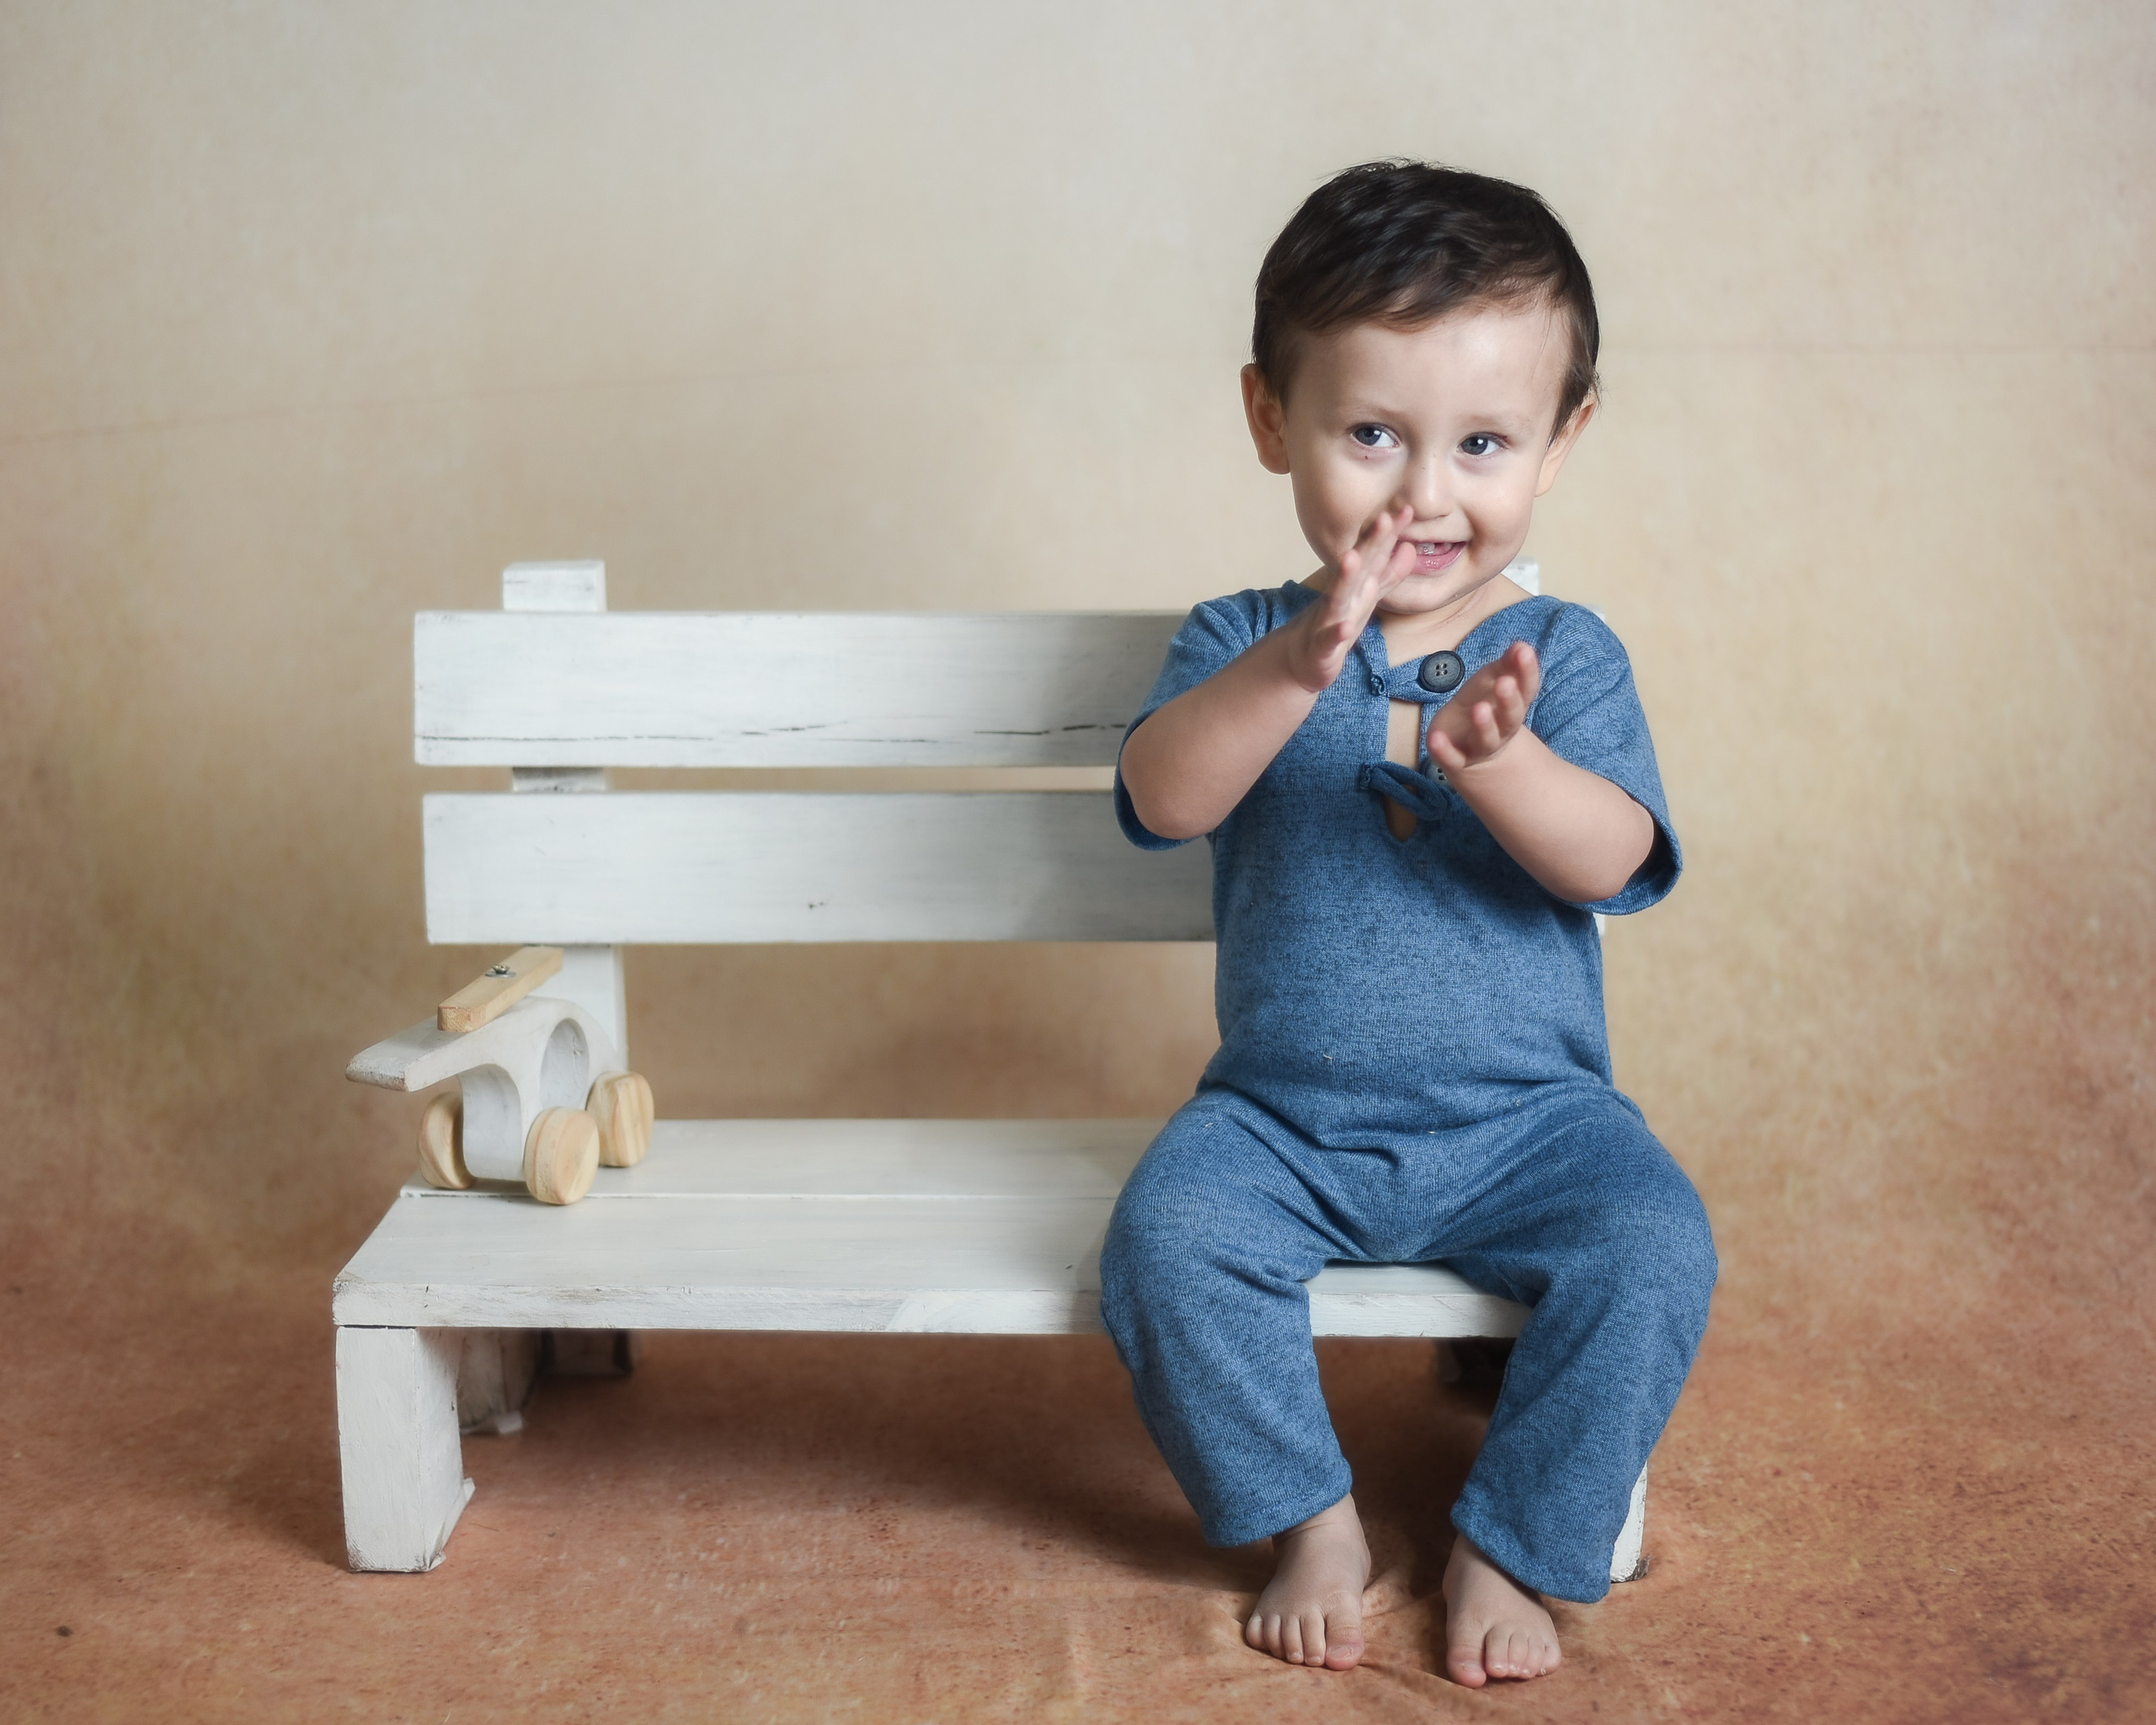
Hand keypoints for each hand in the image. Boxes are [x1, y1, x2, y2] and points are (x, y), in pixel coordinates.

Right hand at [1280, 504, 1415, 692]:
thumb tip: (1409, 547)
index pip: (1375, 555)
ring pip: (1338, 596)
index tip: (1407, 510)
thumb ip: (1388, 574)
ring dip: (1345, 578)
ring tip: (1351, 558)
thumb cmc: (1336, 624)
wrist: (1303, 660)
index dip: (1390, 534)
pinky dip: (1337, 634)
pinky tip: (1346, 628)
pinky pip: (1330, 640)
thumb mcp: (1366, 598)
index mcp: (1357, 585)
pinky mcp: (1322, 648)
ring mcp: (1329, 620)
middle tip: (1384, 518)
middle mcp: (1343, 597)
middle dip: (1370, 543)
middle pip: (1359, 567)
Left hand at [1428, 642, 1540, 773]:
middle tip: (1504, 683)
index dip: (1527, 672)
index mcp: (1514, 708)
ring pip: (1486, 740)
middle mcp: (1502, 730)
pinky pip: (1451, 758)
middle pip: (1510, 719)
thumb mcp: (1493, 680)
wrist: (1465, 744)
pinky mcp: (1456, 760)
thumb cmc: (1483, 703)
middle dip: (1509, 701)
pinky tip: (1435, 738)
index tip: (1524, 651)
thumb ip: (1507, 664)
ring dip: (1484, 725)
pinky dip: (1444, 751)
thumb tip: (1521, 645)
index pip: (1526, 691)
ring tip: (1479, 708)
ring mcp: (1479, 747)